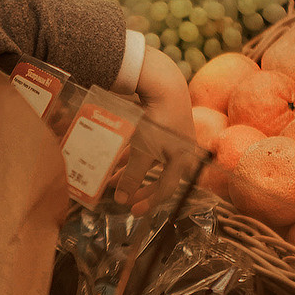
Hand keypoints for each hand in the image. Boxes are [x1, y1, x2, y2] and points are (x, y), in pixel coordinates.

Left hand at [112, 49, 202, 211]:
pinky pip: (145, 148)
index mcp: (182, 159)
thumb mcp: (143, 150)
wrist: (162, 84)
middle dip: (140, 187)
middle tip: (125, 199)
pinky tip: (114, 159)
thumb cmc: (157, 119)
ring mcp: (171, 139)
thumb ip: (132, 176)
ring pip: (149, 162)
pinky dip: (130, 155)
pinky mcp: (161, 127)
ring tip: (112, 180)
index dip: (150, 202)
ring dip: (131, 171)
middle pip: (160, 177)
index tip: (134, 211)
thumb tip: (121, 200)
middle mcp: (180, 151)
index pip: (168, 189)